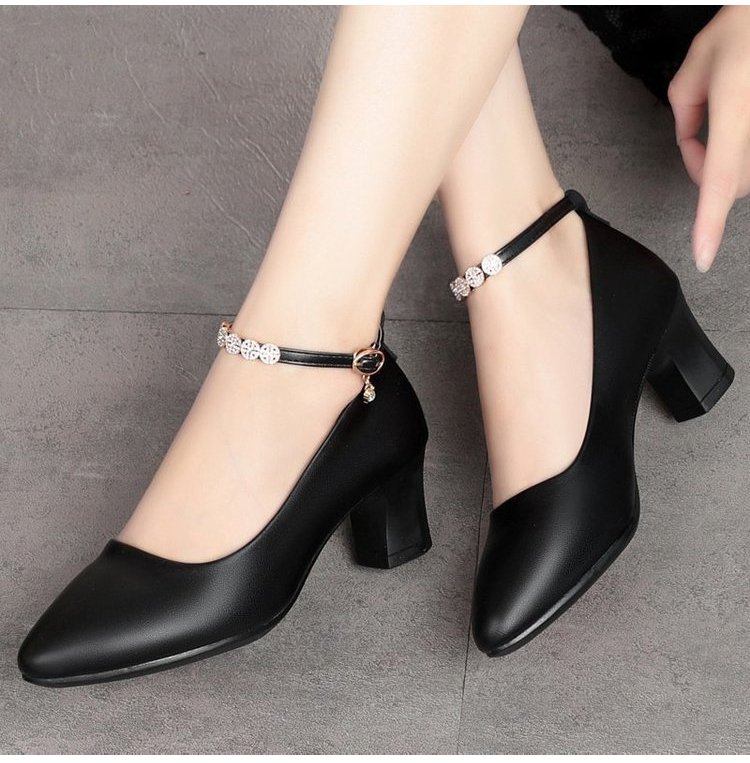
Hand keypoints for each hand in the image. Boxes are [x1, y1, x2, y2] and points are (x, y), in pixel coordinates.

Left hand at [668, 6, 749, 271]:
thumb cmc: (745, 24)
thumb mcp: (699, 61)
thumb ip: (685, 109)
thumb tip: (691, 143)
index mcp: (737, 109)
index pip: (719, 179)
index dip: (710, 223)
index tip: (703, 257)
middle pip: (736, 184)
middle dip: (708, 174)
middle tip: (695, 140)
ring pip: (749, 175)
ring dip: (730, 164)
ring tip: (725, 121)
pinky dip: (743, 154)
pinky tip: (741, 124)